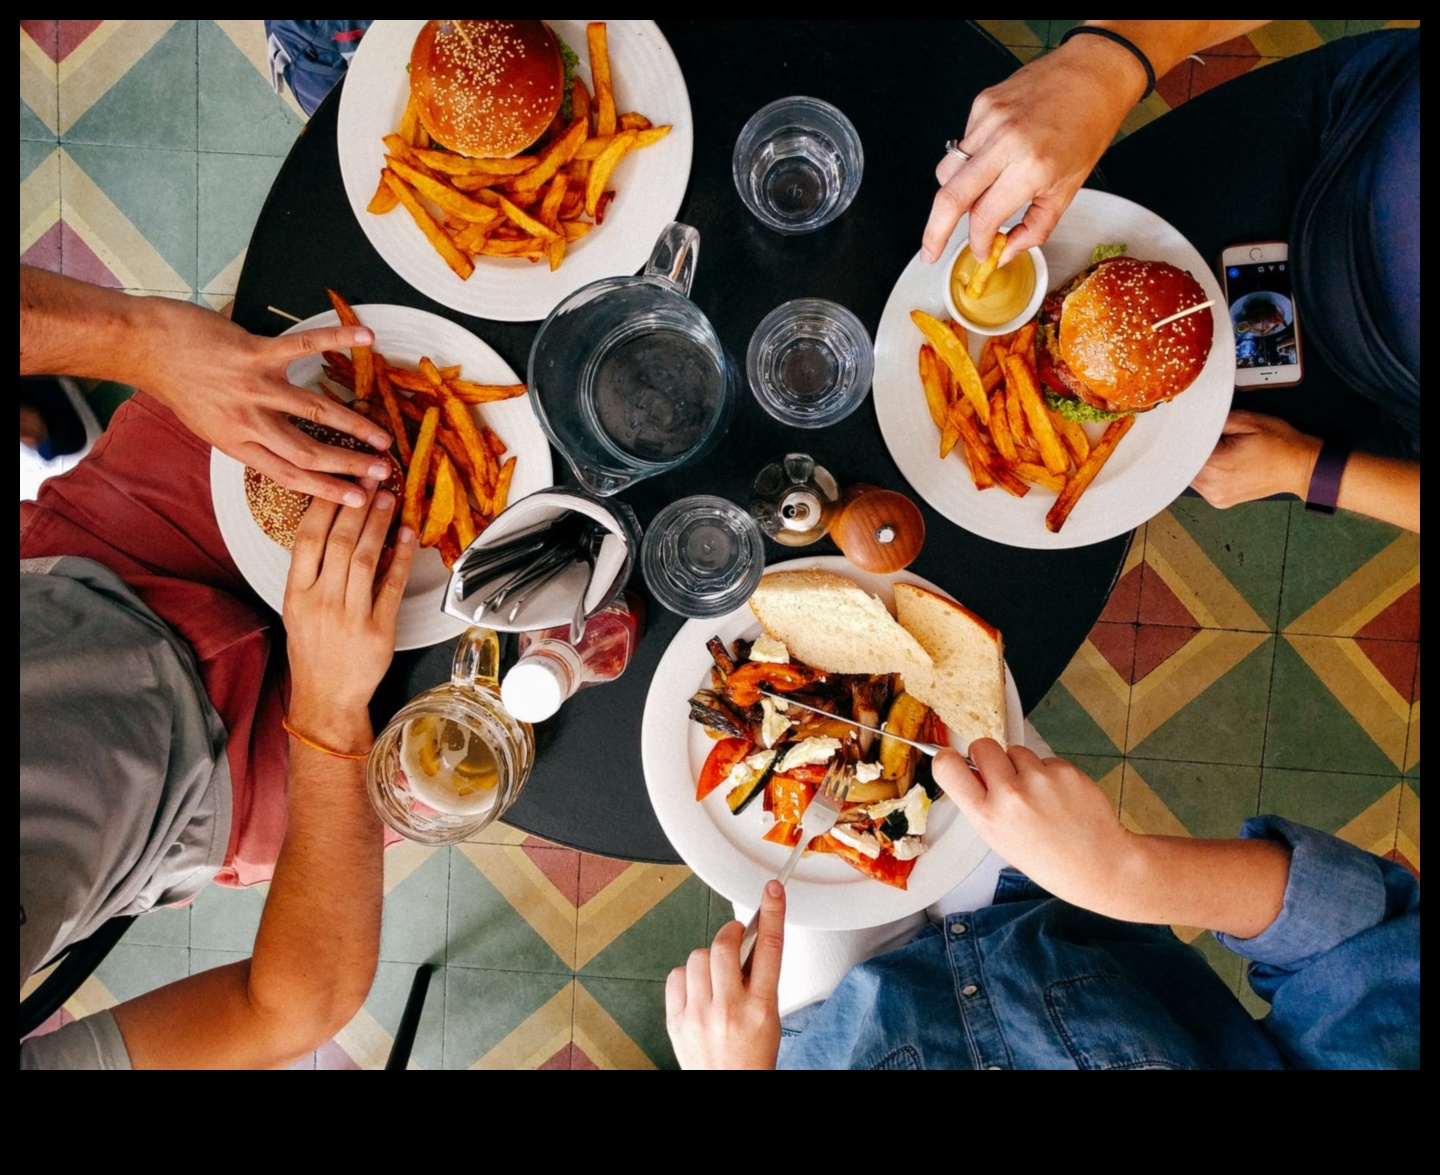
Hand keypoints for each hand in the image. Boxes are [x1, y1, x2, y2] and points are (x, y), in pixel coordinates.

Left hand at [137, 301, 395, 506]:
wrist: (146, 348)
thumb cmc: (179, 385)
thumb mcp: (210, 426)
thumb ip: (247, 438)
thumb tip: (282, 451)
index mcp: (238, 444)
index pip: (290, 475)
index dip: (328, 490)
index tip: (358, 500)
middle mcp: (248, 421)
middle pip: (308, 452)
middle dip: (350, 465)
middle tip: (383, 472)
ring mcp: (253, 386)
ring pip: (314, 411)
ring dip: (354, 425)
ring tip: (383, 436)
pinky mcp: (254, 353)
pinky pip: (303, 346)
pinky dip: (337, 339)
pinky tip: (366, 338)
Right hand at [283, 484, 414, 729]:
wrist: (327, 697)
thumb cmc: (313, 650)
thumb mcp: (297, 609)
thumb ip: (312, 571)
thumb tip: (334, 526)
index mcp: (296, 594)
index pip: (307, 538)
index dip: (325, 505)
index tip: (339, 479)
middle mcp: (321, 602)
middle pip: (340, 542)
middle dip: (357, 505)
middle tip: (371, 477)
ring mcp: (350, 616)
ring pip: (366, 559)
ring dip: (379, 524)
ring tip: (388, 498)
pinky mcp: (379, 630)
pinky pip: (392, 586)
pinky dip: (402, 558)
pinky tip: (408, 535)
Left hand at [666, 880, 784, 1069]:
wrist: (727, 1088)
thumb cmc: (751, 1058)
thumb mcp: (770, 1019)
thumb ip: (760, 980)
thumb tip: (751, 942)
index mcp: (761, 1008)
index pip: (770, 948)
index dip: (772, 913)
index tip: (772, 891)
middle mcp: (729, 1009)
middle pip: (724, 945)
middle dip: (730, 933)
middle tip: (735, 937)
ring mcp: (700, 1014)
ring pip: (697, 956)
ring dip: (708, 958)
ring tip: (716, 975)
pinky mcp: (677, 1020)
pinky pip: (677, 975)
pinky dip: (688, 976)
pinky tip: (698, 989)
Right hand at [920, 39, 1142, 266]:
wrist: (1094, 73)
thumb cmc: (1088, 127)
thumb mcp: (1068, 189)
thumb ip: (1034, 228)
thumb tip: (1005, 251)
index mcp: (1031, 167)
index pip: (984, 217)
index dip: (978, 243)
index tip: (981, 251)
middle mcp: (1005, 141)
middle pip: (949, 197)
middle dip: (934, 233)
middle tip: (930, 252)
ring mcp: (989, 119)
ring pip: (947, 172)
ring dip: (953, 195)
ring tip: (975, 198)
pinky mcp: (982, 104)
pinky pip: (961, 146)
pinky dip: (969, 163)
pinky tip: (993, 158)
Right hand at [934, 741, 1135, 913]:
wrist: (1098, 864)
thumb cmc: (1047, 858)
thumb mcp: (999, 839)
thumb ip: (982, 804)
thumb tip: (970, 770)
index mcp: (987, 816)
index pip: (948, 767)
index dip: (947, 758)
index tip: (953, 759)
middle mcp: (1010, 794)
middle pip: (982, 746)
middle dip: (988, 756)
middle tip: (1001, 775)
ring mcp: (1039, 779)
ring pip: (1016, 751)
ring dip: (1022, 766)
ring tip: (1038, 795)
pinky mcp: (1065, 770)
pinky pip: (1045, 759)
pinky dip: (1049, 773)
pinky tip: (1059, 797)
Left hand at [1190, 409, 1319, 507]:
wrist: (1300, 466)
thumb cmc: (1279, 445)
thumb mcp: (1247, 420)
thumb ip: (1215, 420)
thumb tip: (1194, 421)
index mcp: (1216, 466)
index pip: (1181, 453)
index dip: (1181, 439)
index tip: (1180, 430)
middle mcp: (1212, 486)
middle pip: (1182, 465)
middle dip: (1189, 450)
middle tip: (1201, 436)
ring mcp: (1215, 497)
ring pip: (1189, 476)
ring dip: (1196, 462)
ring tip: (1215, 449)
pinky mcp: (1220, 501)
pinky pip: (1201, 484)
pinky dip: (1204, 472)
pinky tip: (1218, 462)